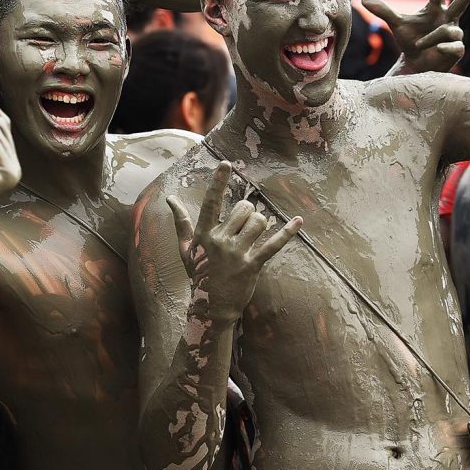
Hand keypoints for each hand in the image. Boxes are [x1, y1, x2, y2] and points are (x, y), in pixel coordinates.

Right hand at [167, 162, 300, 319]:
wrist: (211, 306)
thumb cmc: (198, 274)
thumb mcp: (186, 248)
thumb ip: (181, 222)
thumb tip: (170, 199)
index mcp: (204, 234)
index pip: (211, 202)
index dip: (218, 181)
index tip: (226, 163)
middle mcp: (220, 241)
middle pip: (243, 209)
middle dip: (248, 212)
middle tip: (244, 224)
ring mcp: (237, 254)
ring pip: (258, 222)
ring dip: (261, 223)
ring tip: (256, 233)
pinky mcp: (253, 266)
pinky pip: (273, 244)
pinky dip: (287, 232)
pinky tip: (299, 221)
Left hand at [362, 0, 469, 73]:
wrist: (416, 63)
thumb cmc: (410, 39)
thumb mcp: (397, 24)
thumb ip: (384, 11)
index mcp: (435, 9)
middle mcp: (448, 19)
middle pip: (460, 5)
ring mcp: (454, 34)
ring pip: (448, 31)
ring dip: (432, 37)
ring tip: (419, 44)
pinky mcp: (457, 49)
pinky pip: (454, 46)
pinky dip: (445, 47)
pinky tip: (439, 49)